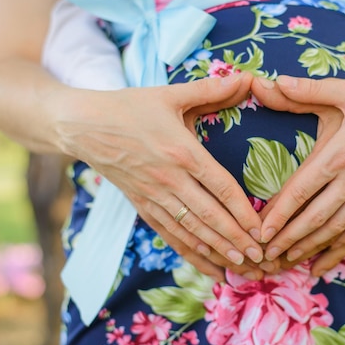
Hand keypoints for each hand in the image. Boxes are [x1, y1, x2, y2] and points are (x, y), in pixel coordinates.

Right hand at [56, 73, 264, 267]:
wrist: (83, 125)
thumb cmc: (129, 108)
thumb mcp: (170, 95)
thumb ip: (211, 90)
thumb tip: (248, 77)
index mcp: (181, 152)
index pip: (220, 186)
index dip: (242, 211)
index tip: (262, 229)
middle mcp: (169, 179)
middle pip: (209, 216)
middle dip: (236, 239)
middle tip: (261, 258)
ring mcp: (154, 196)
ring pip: (191, 231)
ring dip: (217, 250)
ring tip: (242, 266)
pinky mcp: (142, 206)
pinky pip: (170, 235)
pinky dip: (190, 253)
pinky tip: (209, 266)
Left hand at [249, 76, 342, 273]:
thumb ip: (306, 92)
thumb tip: (269, 82)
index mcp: (339, 154)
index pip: (302, 190)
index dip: (279, 213)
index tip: (260, 232)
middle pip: (315, 218)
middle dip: (287, 240)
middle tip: (264, 256)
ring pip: (335, 230)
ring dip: (309, 249)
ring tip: (285, 263)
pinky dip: (338, 251)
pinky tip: (321, 265)